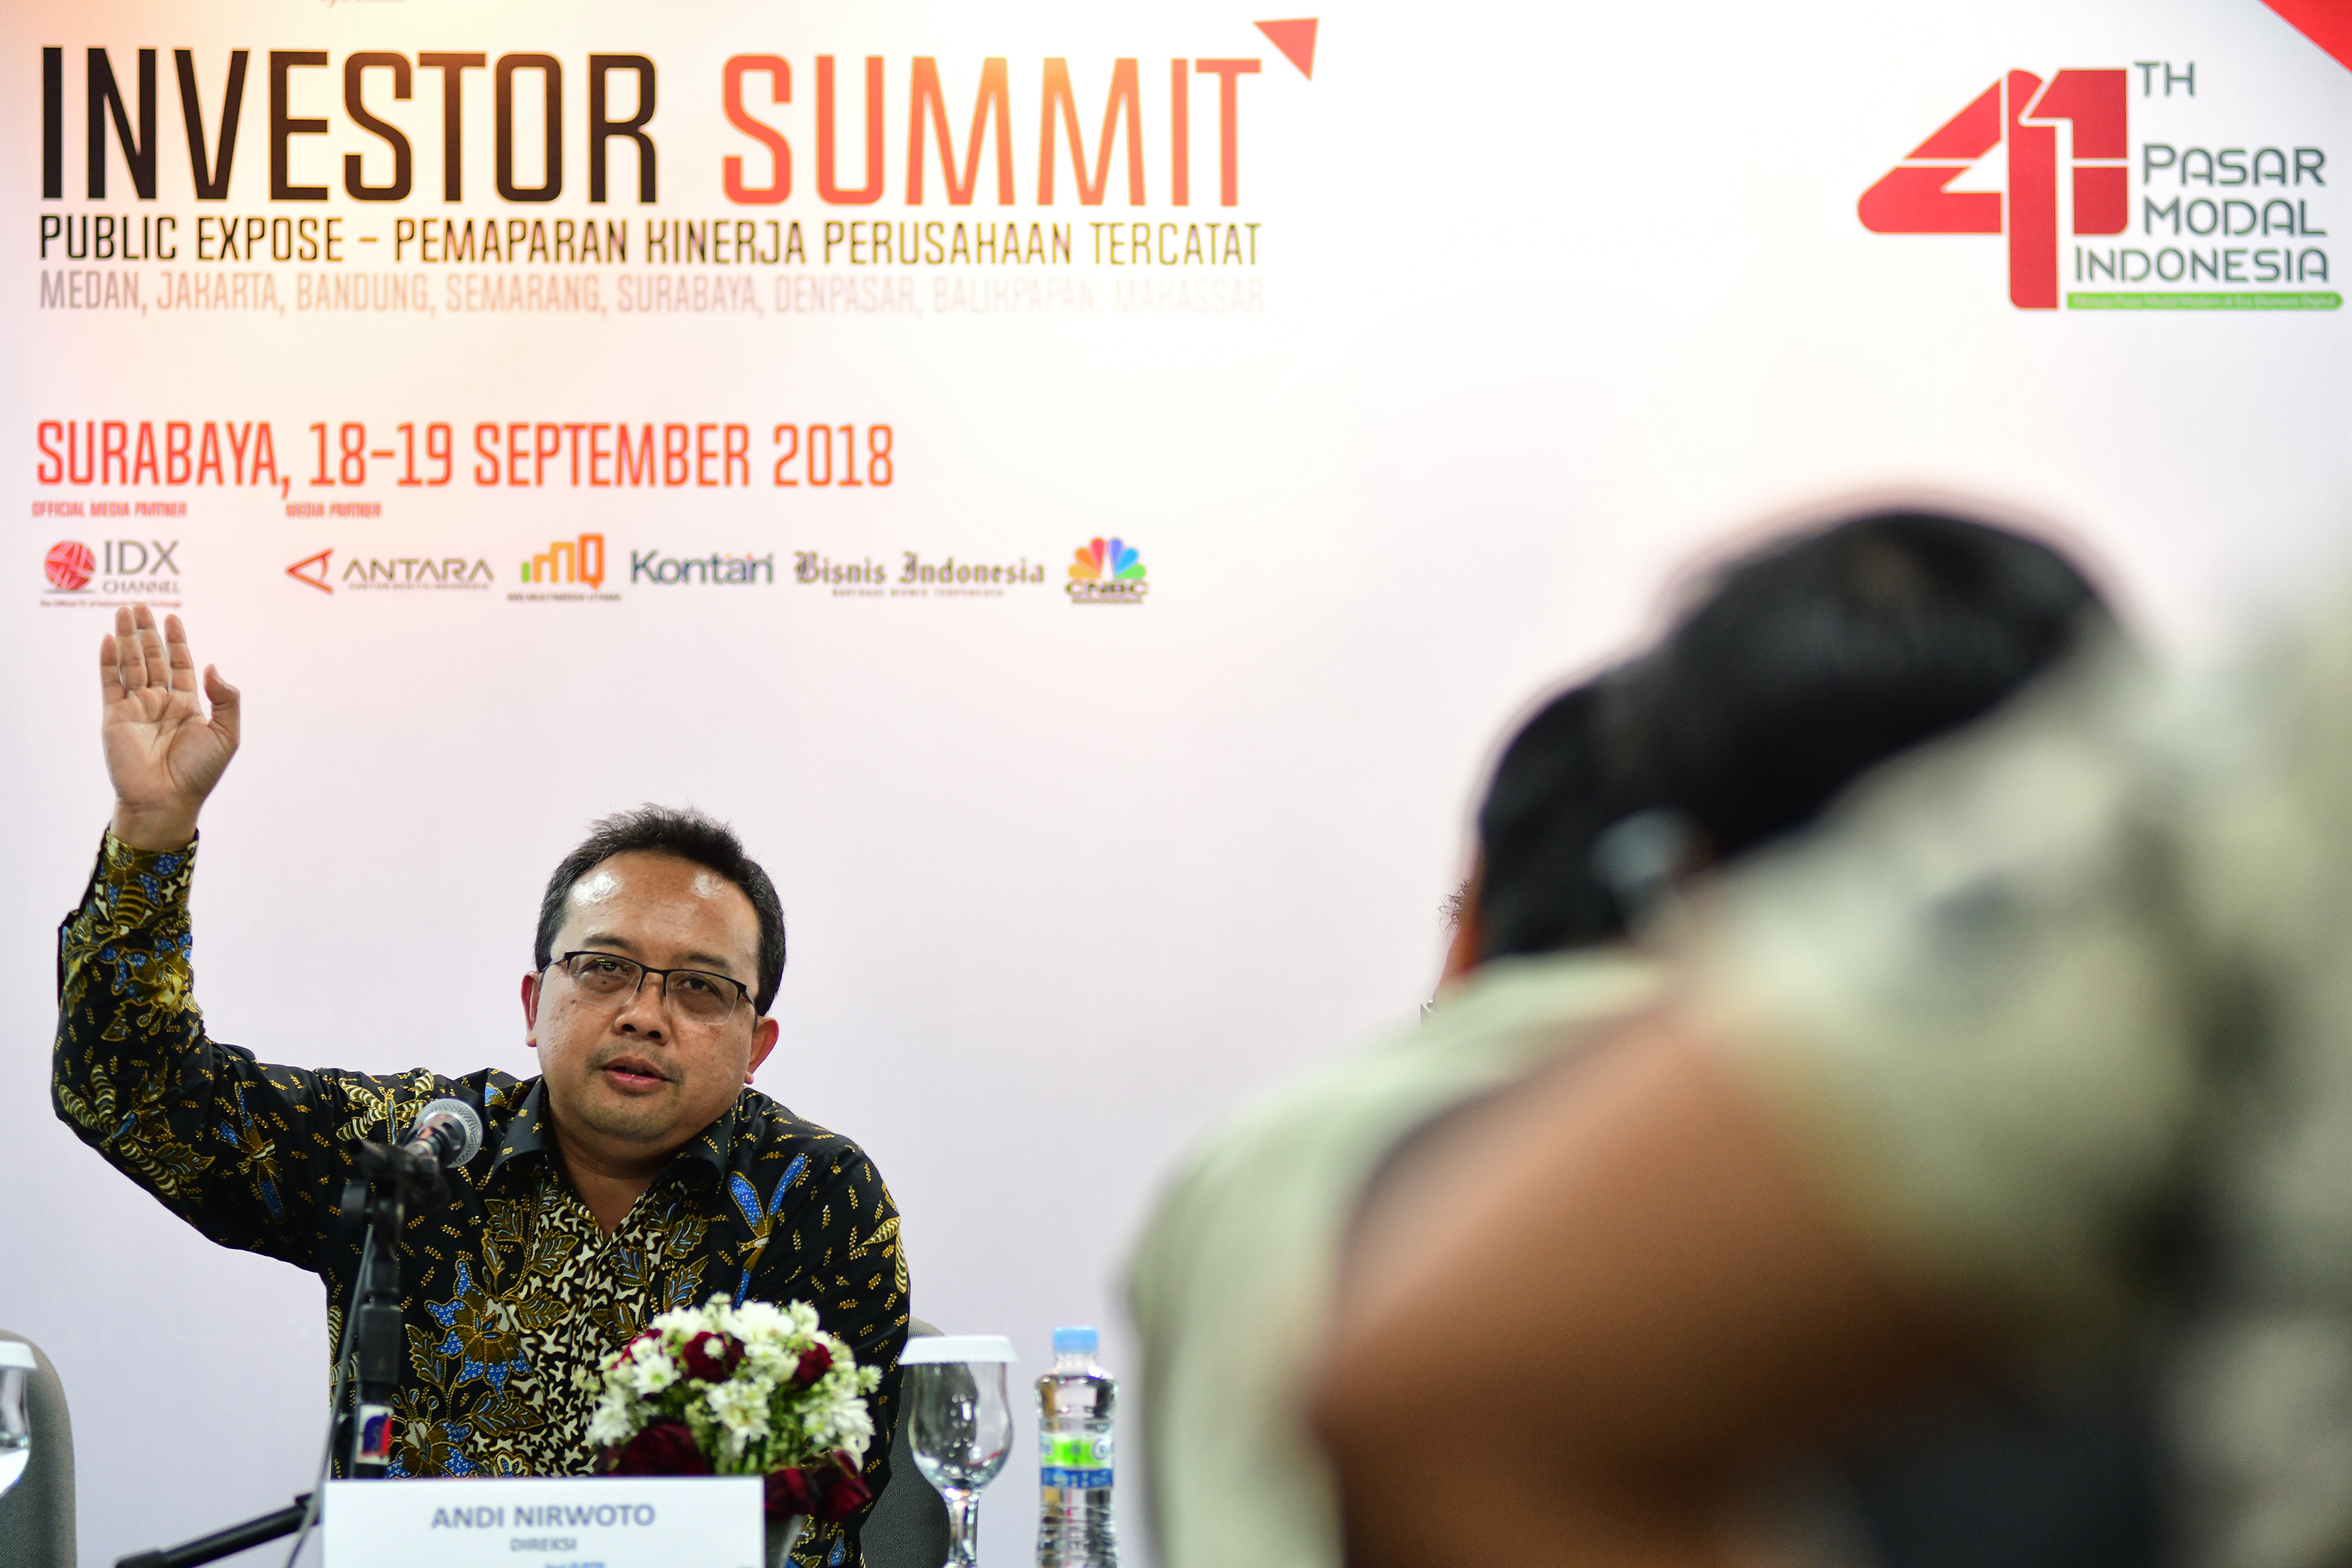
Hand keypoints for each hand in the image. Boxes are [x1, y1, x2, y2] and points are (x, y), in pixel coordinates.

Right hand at [101, 605, 239, 850]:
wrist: (167, 800)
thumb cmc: (200, 772)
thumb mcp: (226, 734)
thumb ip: (226, 698)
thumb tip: (212, 665)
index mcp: (187, 705)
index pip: (179, 665)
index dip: (176, 641)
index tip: (172, 617)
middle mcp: (160, 703)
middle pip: (152, 658)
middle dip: (147, 631)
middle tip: (141, 605)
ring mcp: (136, 709)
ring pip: (131, 665)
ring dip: (127, 638)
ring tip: (124, 611)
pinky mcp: (115, 717)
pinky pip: (111, 684)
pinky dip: (109, 662)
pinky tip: (109, 641)